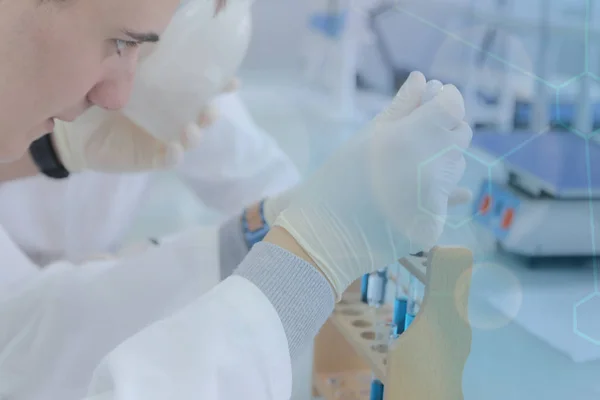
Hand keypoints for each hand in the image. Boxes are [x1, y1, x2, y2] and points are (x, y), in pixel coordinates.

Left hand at [51, 78, 238, 172]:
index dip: (220, 87)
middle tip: (211, 109)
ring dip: (195, 134)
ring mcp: (165, 139)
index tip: (232, 82)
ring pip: (190, 139)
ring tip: (191, 129)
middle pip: (201, 117)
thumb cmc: (103, 99)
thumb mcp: (126, 75)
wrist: (76, 129)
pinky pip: (168, 159)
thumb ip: (144, 61)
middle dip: (210, 114)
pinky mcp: (151, 158)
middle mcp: (173, 119)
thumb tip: (157, 35)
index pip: (201, 91)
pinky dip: (174, 154)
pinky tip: (175, 147)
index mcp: (171, 98)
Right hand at [274, 71, 472, 298]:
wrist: (325, 232)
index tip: (436, 99)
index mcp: (410, 137)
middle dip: (445, 129)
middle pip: (460, 135)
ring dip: (442, 161)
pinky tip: (415, 191)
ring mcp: (435, 198)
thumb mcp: (368, 136)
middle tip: (418, 134)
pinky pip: (449, 199)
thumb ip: (401, 107)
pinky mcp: (435, 224)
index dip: (447, 100)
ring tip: (409, 167)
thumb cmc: (339, 177)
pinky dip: (437, 192)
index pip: (452, 107)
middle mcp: (430, 165)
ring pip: (457, 167)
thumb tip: (424, 80)